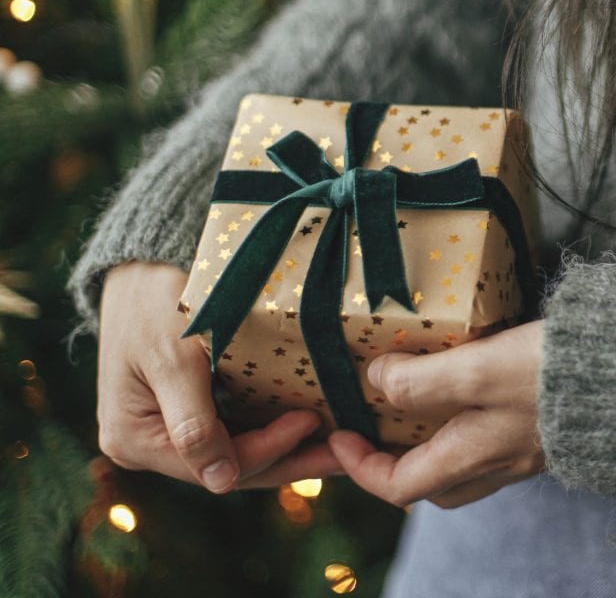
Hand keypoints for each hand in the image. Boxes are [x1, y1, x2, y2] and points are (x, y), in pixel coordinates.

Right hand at [97, 261, 342, 491]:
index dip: (269, 448)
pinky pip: (235, 431)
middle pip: (231, 467)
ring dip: (288, 451)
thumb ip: (194, 426)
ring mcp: (169, 432)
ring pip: (238, 454)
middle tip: (345, 454)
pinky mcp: (189, 414)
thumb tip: (219, 483)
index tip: (312, 422)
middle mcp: (148, 447)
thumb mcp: (174, 360)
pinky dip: (272, 430)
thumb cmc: (154, 304)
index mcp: (135, 441)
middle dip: (290, 460)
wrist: (139, 268)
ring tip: (340, 447)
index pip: (216, 462)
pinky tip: (312, 427)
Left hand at [328, 319, 546, 508]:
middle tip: (373, 424)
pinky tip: (474, 387)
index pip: (398, 486)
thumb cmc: (557, 374)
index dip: (359, 466)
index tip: (340, 433)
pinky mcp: (549, 428)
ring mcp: (527, 450)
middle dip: (394, 461)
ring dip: (432, 440)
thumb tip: (377, 381)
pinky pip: (494, 439)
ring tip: (417, 401)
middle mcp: (498, 463)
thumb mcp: (480, 370)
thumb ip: (423, 378)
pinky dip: (468, 422)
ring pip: (463, 462)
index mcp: (472, 457)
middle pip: (430, 483)